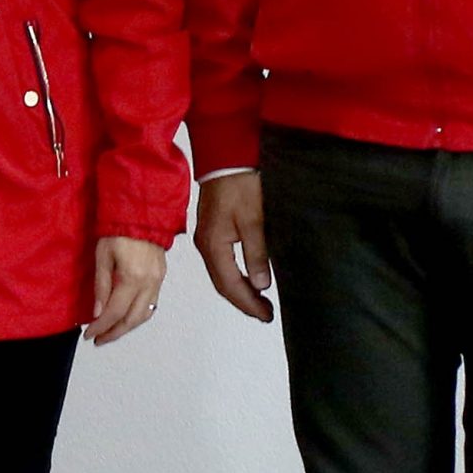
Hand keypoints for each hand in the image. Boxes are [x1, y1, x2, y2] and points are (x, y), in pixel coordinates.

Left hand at [87, 236, 166, 344]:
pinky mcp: (161, 278)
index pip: (115, 312)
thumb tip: (97, 312)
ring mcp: (157, 281)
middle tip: (99, 338)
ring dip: (127, 327)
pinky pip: (151, 304)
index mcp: (132, 277)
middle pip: (132, 320)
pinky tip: (127, 317)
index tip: (90, 334)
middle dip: (114, 333)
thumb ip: (101, 286)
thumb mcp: (102, 256)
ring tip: (111, 332)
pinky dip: (138, 315)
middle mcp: (148, 283)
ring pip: (144, 315)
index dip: (101, 326)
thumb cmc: (118, 230)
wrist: (142, 214)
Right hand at [192, 173, 274, 322]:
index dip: (248, 303)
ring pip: (221, 275)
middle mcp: (206, 245)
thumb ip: (257, 253)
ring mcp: (207, 238)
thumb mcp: (254, 219)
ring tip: (260, 302)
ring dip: (240, 290)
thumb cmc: (239, 183)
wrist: (226, 157)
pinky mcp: (213, 231)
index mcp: (213, 245)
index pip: (230, 285)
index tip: (266, 315)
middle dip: (244, 301)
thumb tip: (261, 284)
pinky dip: (235, 276)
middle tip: (265, 314)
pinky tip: (248, 278)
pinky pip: (222, 263)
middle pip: (223, 284)